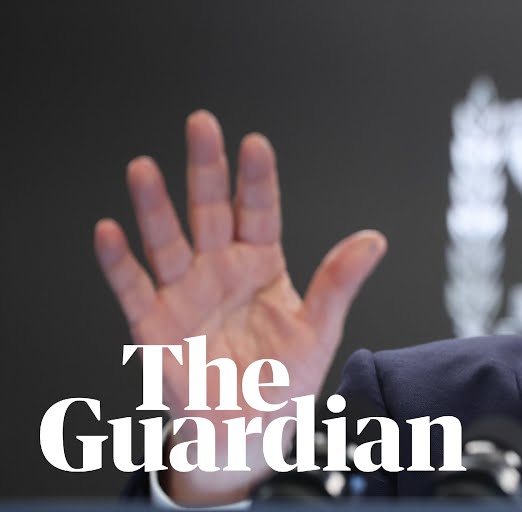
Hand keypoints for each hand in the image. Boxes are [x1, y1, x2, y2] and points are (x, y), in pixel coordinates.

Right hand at [94, 111, 385, 504]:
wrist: (248, 434)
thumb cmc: (283, 379)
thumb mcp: (320, 330)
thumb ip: (338, 283)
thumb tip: (374, 239)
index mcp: (262, 264)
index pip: (259, 211)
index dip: (256, 179)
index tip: (255, 143)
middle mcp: (220, 269)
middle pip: (209, 211)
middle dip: (205, 169)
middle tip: (201, 124)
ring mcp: (185, 294)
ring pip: (167, 241)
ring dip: (154, 206)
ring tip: (144, 167)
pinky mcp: (153, 325)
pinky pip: (134, 288)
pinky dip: (120, 262)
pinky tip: (110, 231)